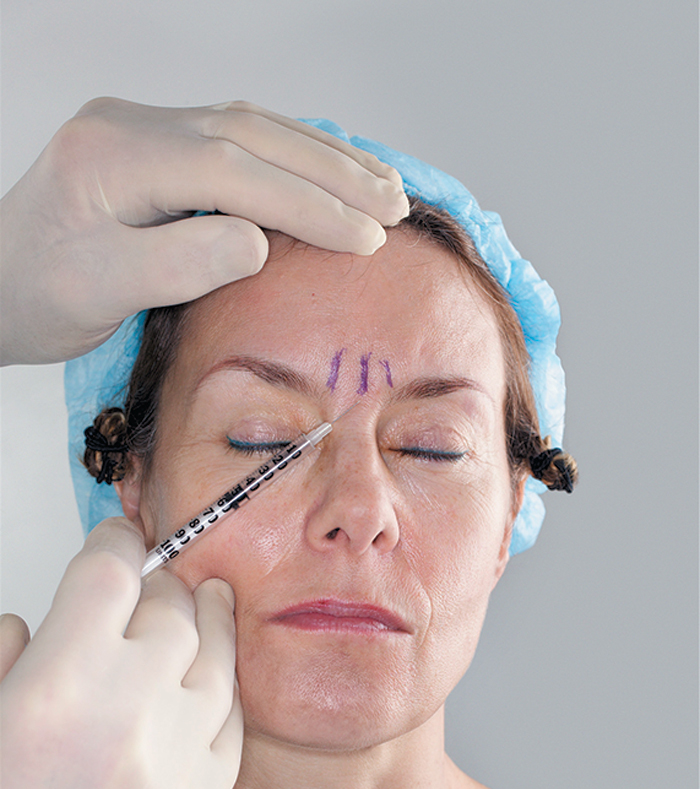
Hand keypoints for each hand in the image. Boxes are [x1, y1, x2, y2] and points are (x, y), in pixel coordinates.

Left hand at [0, 98, 407, 364]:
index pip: (231, 169)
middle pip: (252, 134)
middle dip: (331, 171)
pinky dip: (292, 154)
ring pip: (252, 127)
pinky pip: (238, 137)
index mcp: (114, 156)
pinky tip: (328, 169)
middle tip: (396, 206)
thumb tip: (256, 241)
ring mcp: (145, 129)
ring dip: (322, 156)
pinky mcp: (156, 145)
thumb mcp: (97, 292)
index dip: (306, 200)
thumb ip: (175, 264)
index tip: (365, 235)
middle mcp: (132, 127)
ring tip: (384, 187)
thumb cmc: (37, 297)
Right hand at [0, 517, 242, 788]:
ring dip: (209, 621)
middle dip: (157, 582)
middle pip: (169, 607)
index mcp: (55, 688)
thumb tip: (25, 625)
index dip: (115, 542)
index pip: (109, 573)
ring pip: (215, 656)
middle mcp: (128, 713)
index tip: (117, 537)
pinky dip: (226, 686)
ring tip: (210, 600)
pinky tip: (220, 673)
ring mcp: (176, 762)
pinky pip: (232, 722)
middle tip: (148, 579)